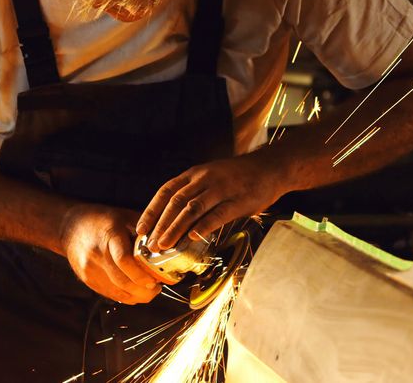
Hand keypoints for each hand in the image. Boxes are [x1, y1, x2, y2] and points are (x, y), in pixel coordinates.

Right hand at [60, 204, 162, 303]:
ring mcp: (89, 270)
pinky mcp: (87, 280)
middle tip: (158, 288)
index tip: (156, 279)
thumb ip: (145, 231)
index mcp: (109, 236)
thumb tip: (168, 245)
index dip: (142, 274)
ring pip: (117, 292)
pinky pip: (110, 294)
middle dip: (144, 290)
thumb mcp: (125, 216)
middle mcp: (97, 255)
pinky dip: (126, 296)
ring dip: (137, 296)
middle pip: (122, 281)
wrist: (69, 227)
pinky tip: (137, 292)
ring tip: (151, 291)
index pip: (124, 260)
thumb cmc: (102, 219)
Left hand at [136, 156, 282, 250]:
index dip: (152, 211)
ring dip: (176, 228)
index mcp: (195, 174)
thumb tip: (174, 219)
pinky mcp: (238, 200)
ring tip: (165, 245)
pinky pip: (217, 214)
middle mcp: (205, 179)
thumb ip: (194, 194)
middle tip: (151, 244)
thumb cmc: (239, 176)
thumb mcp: (211, 177)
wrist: (271, 167)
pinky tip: (193, 238)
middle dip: (160, 224)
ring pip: (192, 209)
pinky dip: (203, 226)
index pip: (166, 192)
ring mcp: (221, 188)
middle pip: (176, 202)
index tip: (141, 229)